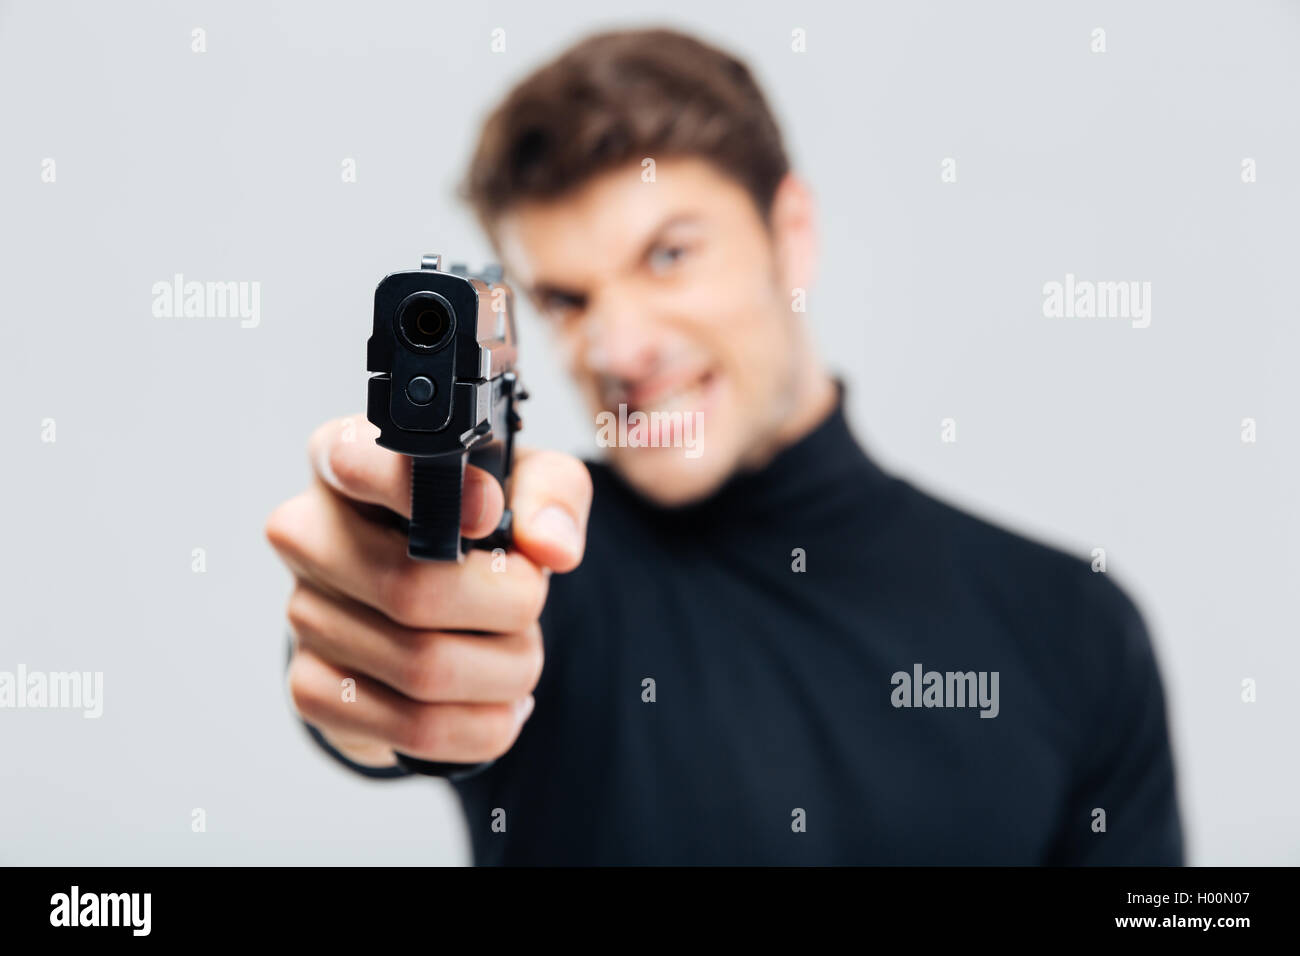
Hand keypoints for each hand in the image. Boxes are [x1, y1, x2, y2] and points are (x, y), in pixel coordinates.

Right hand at [265, 414, 592, 769]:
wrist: (439, 606)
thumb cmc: (478, 527)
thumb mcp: (529, 487)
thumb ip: (553, 496)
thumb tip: (551, 548)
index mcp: (346, 458)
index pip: (354, 459)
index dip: (426, 491)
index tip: (490, 513)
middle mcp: (308, 533)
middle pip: (411, 590)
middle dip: (507, 607)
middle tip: (532, 600)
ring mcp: (302, 614)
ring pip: (423, 669)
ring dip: (507, 670)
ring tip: (522, 652)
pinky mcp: (311, 689)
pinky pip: (413, 728)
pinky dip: (482, 725)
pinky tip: (496, 701)